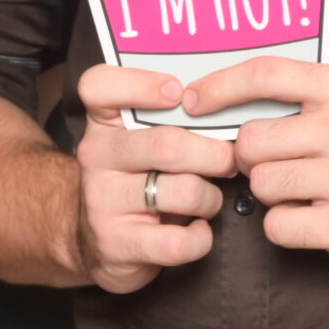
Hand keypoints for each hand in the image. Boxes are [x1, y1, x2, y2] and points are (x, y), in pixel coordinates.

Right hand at [71, 64, 237, 293]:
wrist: (100, 242)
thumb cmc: (139, 180)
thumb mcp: (142, 141)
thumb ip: (174, 118)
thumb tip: (233, 103)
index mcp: (104, 122)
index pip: (99, 86)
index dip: (140, 84)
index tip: (179, 92)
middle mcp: (96, 155)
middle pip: (166, 144)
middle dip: (214, 155)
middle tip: (229, 162)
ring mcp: (102, 200)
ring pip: (181, 191)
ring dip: (210, 198)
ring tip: (208, 201)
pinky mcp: (116, 244)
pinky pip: (177, 241)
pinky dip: (200, 238)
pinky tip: (197, 231)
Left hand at [186, 59, 328, 277]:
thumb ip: (306, 97)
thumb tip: (228, 103)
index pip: (265, 74)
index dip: (218, 86)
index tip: (191, 102)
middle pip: (251, 141)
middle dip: (254, 160)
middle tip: (278, 167)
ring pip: (262, 186)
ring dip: (273, 196)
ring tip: (306, 193)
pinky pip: (279, 227)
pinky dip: (287, 229)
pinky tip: (315, 220)